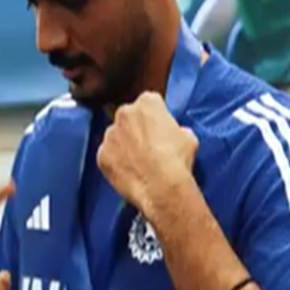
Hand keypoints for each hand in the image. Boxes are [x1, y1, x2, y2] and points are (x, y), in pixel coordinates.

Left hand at [95, 93, 198, 217]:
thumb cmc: (177, 159)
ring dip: (123, 145)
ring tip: (137, 162)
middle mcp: (124, 113)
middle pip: (128, 117)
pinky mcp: (101, 154)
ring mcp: (109, 134)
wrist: (160, 186)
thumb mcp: (188, 137)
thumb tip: (172, 134)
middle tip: (147, 146)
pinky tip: (127, 173)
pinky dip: (115, 162)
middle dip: (135, 128)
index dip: (155, 117)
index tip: (159, 129)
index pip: (150, 102)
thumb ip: (175, 129)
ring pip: (115, 136)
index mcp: (147, 102)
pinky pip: (107, 155)